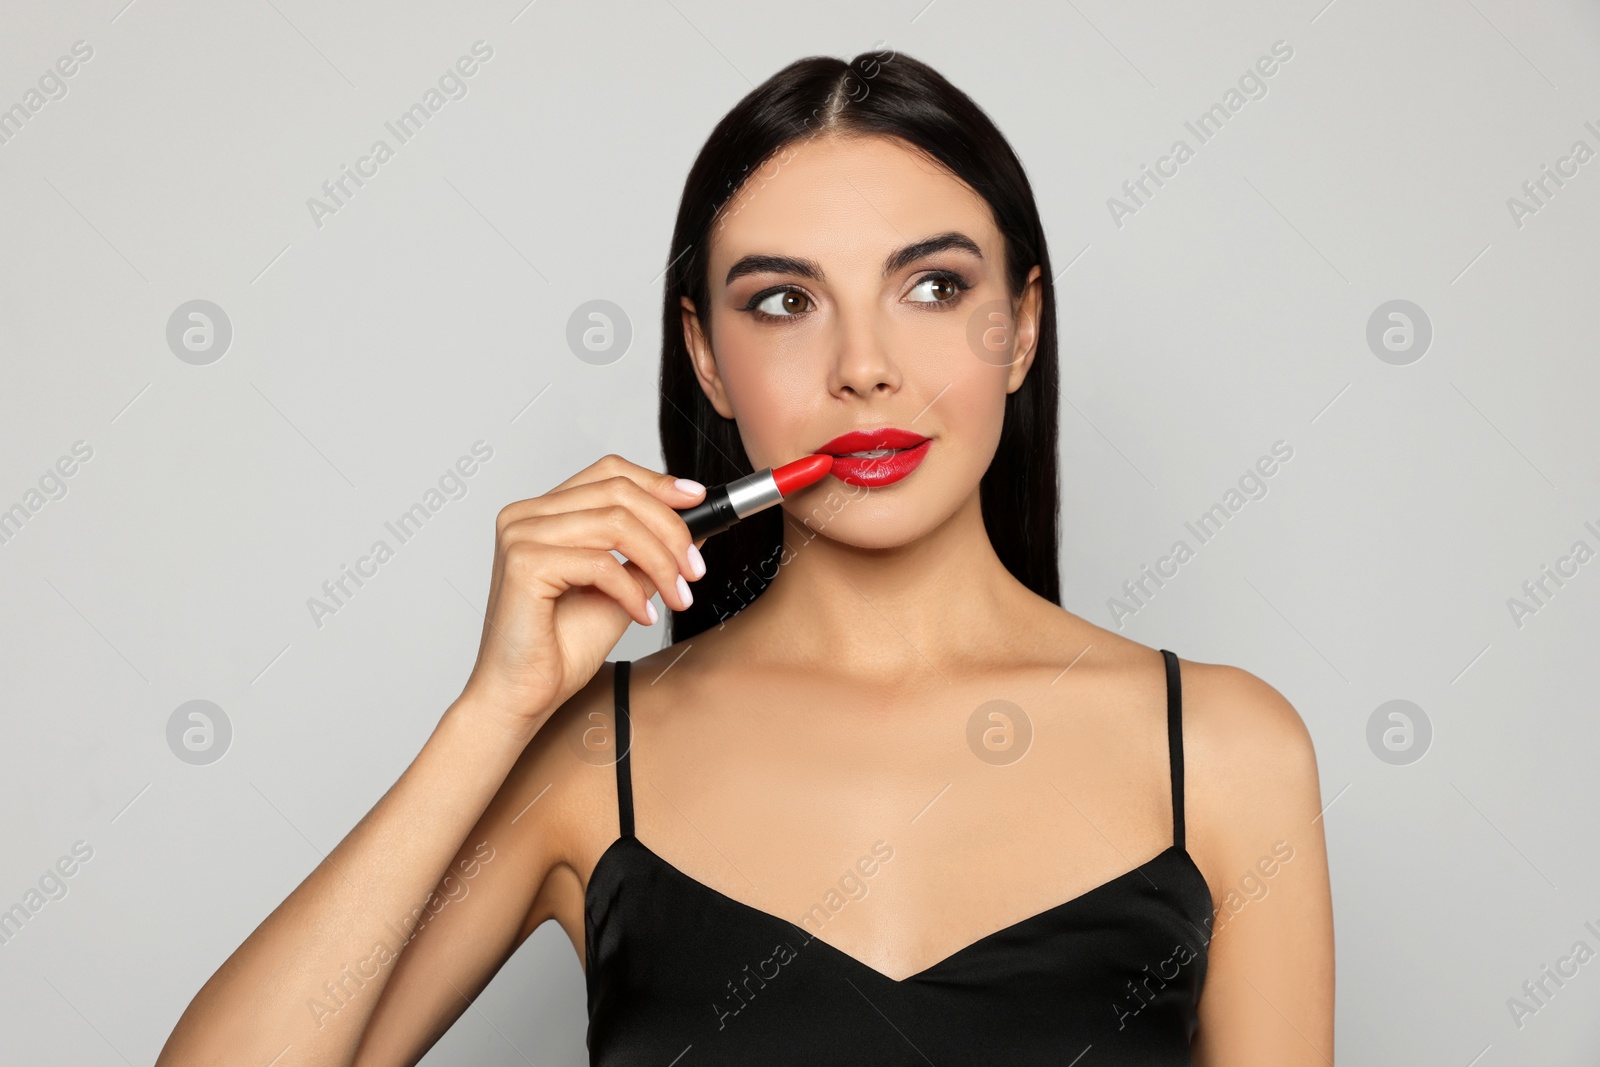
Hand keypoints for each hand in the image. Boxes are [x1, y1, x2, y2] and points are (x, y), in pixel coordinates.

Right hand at [457, 454, 705, 730]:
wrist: (523, 696)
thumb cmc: (560, 648)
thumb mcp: (623, 588)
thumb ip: (648, 554)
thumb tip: (696, 527)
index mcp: (545, 513)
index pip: (609, 472)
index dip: (659, 482)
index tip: (698, 501)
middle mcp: (527, 515)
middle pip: (618, 492)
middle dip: (670, 528)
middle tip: (695, 568)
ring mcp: (521, 535)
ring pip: (615, 524)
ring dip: (660, 562)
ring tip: (677, 595)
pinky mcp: (523, 564)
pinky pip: (600, 563)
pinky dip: (631, 590)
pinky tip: (642, 616)